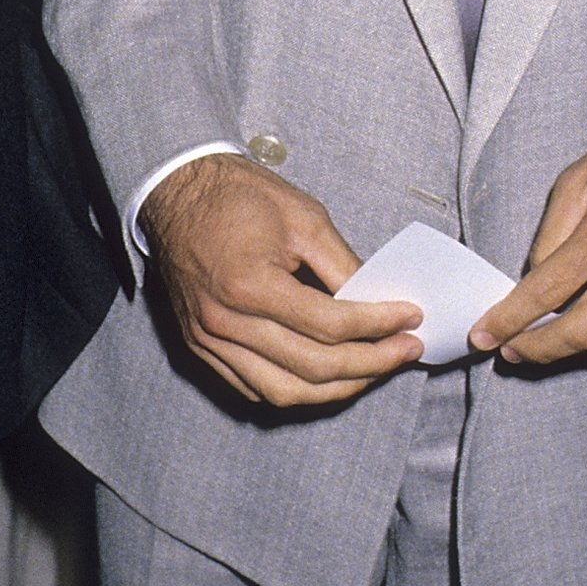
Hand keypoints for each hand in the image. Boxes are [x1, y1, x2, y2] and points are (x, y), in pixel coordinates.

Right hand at [141, 150, 421, 410]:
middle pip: (314, 367)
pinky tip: (326, 375)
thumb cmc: (238, 196)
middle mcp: (225, 322)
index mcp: (250, 284)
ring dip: (338, 388)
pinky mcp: (200, 348)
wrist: (176, 193)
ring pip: (285, 391)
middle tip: (406, 350)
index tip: (410, 318)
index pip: (330, 325)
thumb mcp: (303, 217)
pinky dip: (296, 389)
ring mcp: (209, 341)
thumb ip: (343, 266)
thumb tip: (379, 301)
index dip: (379, 325)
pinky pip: (255, 389)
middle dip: (372, 363)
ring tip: (373, 370)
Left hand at [469, 114, 586, 368]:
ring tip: (547, 340)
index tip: (484, 335)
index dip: (511, 318)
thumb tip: (532, 282)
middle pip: (585, 329)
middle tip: (511, 351)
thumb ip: (552, 233)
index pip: (551, 287)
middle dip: (539, 350)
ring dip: (576, 348)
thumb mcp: (580, 177)